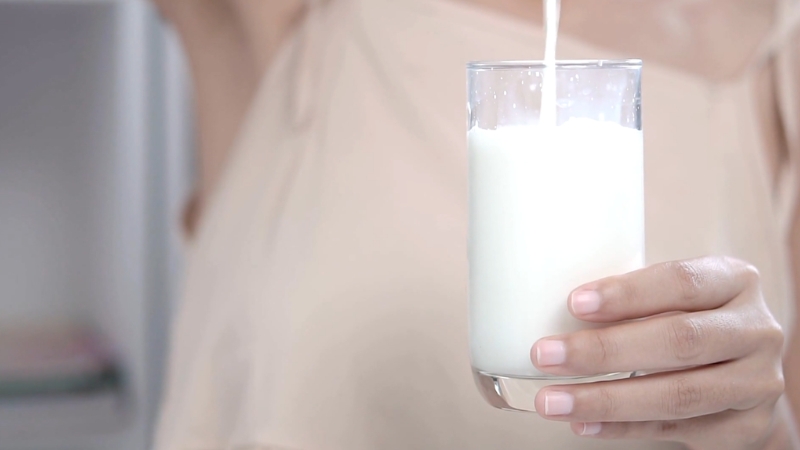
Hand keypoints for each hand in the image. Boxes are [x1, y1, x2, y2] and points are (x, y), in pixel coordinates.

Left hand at [530, 257, 784, 449]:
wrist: (747, 377)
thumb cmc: (691, 321)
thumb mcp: (677, 296)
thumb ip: (633, 300)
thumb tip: (550, 310)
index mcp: (734, 281)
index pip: (681, 282)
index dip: (627, 293)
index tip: (574, 303)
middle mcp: (755, 330)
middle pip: (678, 340)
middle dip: (604, 351)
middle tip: (546, 356)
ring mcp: (757, 382)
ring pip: (678, 395)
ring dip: (606, 400)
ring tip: (553, 401)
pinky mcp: (748, 427)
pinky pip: (678, 429)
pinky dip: (624, 429)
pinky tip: (584, 424)